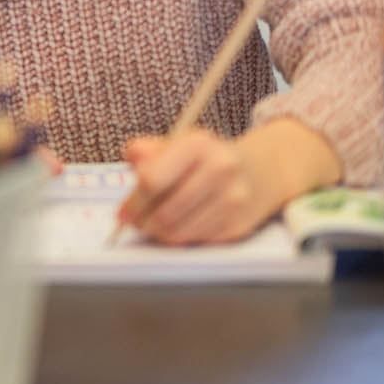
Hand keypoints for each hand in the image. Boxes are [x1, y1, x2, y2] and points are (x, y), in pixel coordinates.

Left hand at [118, 127, 283, 245]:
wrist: (261, 170)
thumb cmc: (207, 159)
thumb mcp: (179, 143)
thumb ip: (149, 150)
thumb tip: (132, 160)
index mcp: (198, 144)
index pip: (152, 180)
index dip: (132, 202)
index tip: (122, 212)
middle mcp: (220, 169)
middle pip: (164, 212)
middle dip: (142, 222)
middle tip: (133, 223)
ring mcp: (233, 199)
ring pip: (179, 232)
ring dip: (158, 234)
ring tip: (152, 226)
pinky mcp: (239, 224)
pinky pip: (196, 240)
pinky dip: (180, 238)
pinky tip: (178, 227)